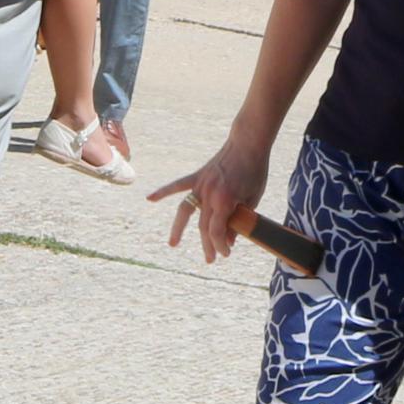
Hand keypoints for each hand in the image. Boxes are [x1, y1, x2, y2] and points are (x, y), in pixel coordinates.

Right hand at [155, 129, 270, 265]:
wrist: (247, 143)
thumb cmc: (255, 171)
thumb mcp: (253, 199)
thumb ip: (240, 219)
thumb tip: (229, 239)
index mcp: (225, 200)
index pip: (217, 231)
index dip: (220, 245)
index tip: (226, 253)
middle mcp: (209, 193)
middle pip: (203, 226)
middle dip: (207, 245)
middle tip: (211, 259)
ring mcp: (201, 184)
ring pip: (185, 211)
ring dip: (178, 229)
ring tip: (173, 244)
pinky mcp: (197, 176)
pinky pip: (177, 185)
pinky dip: (163, 192)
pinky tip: (149, 199)